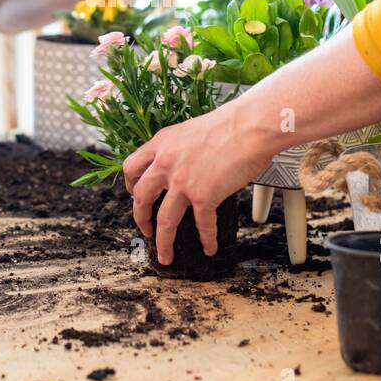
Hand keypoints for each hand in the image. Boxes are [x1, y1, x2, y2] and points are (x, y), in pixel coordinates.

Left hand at [123, 100, 273, 264]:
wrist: (250, 126)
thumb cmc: (229, 124)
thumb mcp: (190, 130)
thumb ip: (178, 148)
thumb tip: (181, 165)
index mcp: (161, 144)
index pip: (131, 168)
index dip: (130, 185)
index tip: (134, 194)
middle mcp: (165, 164)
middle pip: (140, 198)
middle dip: (140, 218)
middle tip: (145, 229)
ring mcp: (182, 182)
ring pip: (164, 221)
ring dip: (163, 242)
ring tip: (165, 256)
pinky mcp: (203, 195)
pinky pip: (202, 225)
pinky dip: (207, 239)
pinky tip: (210, 247)